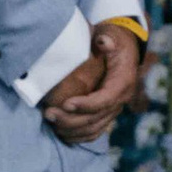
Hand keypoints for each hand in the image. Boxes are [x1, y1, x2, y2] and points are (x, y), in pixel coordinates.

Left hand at [43, 18, 142, 143]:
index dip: (87, 105)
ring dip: (71, 129)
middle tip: (48, 113)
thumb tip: (103, 42)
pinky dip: (78, 136)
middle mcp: (121, 99)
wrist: (123, 48)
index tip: (66, 103)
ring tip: (50, 121)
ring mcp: (115, 108)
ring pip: (94, 128)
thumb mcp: (111, 35)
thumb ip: (106, 39)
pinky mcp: (107, 114)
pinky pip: (95, 131)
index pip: (106, 99)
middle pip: (96, 118)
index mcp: (123, 82)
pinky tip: (61, 133)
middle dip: (71, 119)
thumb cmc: (113, 40)